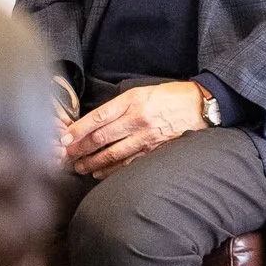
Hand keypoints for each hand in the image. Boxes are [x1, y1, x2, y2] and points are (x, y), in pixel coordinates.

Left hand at [62, 79, 207, 178]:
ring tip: (80, 167)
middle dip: (81, 148)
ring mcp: (147, 137)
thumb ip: (118, 106)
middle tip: (67, 155)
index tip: (64, 138)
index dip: (78, 130)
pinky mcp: (156, 150)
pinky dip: (112, 170)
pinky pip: (130, 163)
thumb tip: (94, 121)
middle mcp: (138, 119)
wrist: (200, 105)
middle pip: (101, 137)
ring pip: (113, 153)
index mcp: (132, 101)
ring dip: (93, 162)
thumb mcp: (140, 92)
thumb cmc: (168, 96)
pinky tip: (101, 173)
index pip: (98, 117)